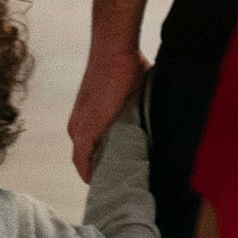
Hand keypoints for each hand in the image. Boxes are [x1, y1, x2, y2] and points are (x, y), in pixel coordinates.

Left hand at [66, 37, 147, 182]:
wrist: (114, 52)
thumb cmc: (125, 64)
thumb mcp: (132, 91)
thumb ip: (138, 106)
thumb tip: (158, 112)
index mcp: (87, 118)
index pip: (91, 149)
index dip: (104, 162)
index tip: (120, 172)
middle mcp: (78, 126)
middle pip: (88, 158)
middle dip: (104, 171)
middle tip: (122, 182)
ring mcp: (79, 130)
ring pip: (85, 162)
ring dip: (99, 174)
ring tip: (117, 185)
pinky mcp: (84, 133)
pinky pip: (83, 163)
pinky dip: (91, 175)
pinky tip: (104, 185)